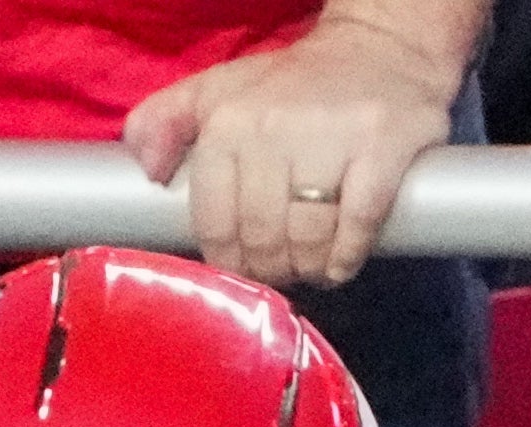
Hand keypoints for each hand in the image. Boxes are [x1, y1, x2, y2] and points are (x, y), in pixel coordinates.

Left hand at [125, 6, 460, 287]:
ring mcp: (330, 139)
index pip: (214, 219)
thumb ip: (164, 120)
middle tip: (279, 274)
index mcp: (228, 122)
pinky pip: (357, 223)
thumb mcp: (217, 89)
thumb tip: (148, 170)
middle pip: (261, 235)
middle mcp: (273, 129)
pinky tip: (339, 266)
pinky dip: (345, 257)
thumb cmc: (293, 84)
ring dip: (307, 268)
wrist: (380, 49)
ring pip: (307, 237)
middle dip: (269, 269)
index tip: (241, 270)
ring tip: (309, 269)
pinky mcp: (382, 147)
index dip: (226, 259)